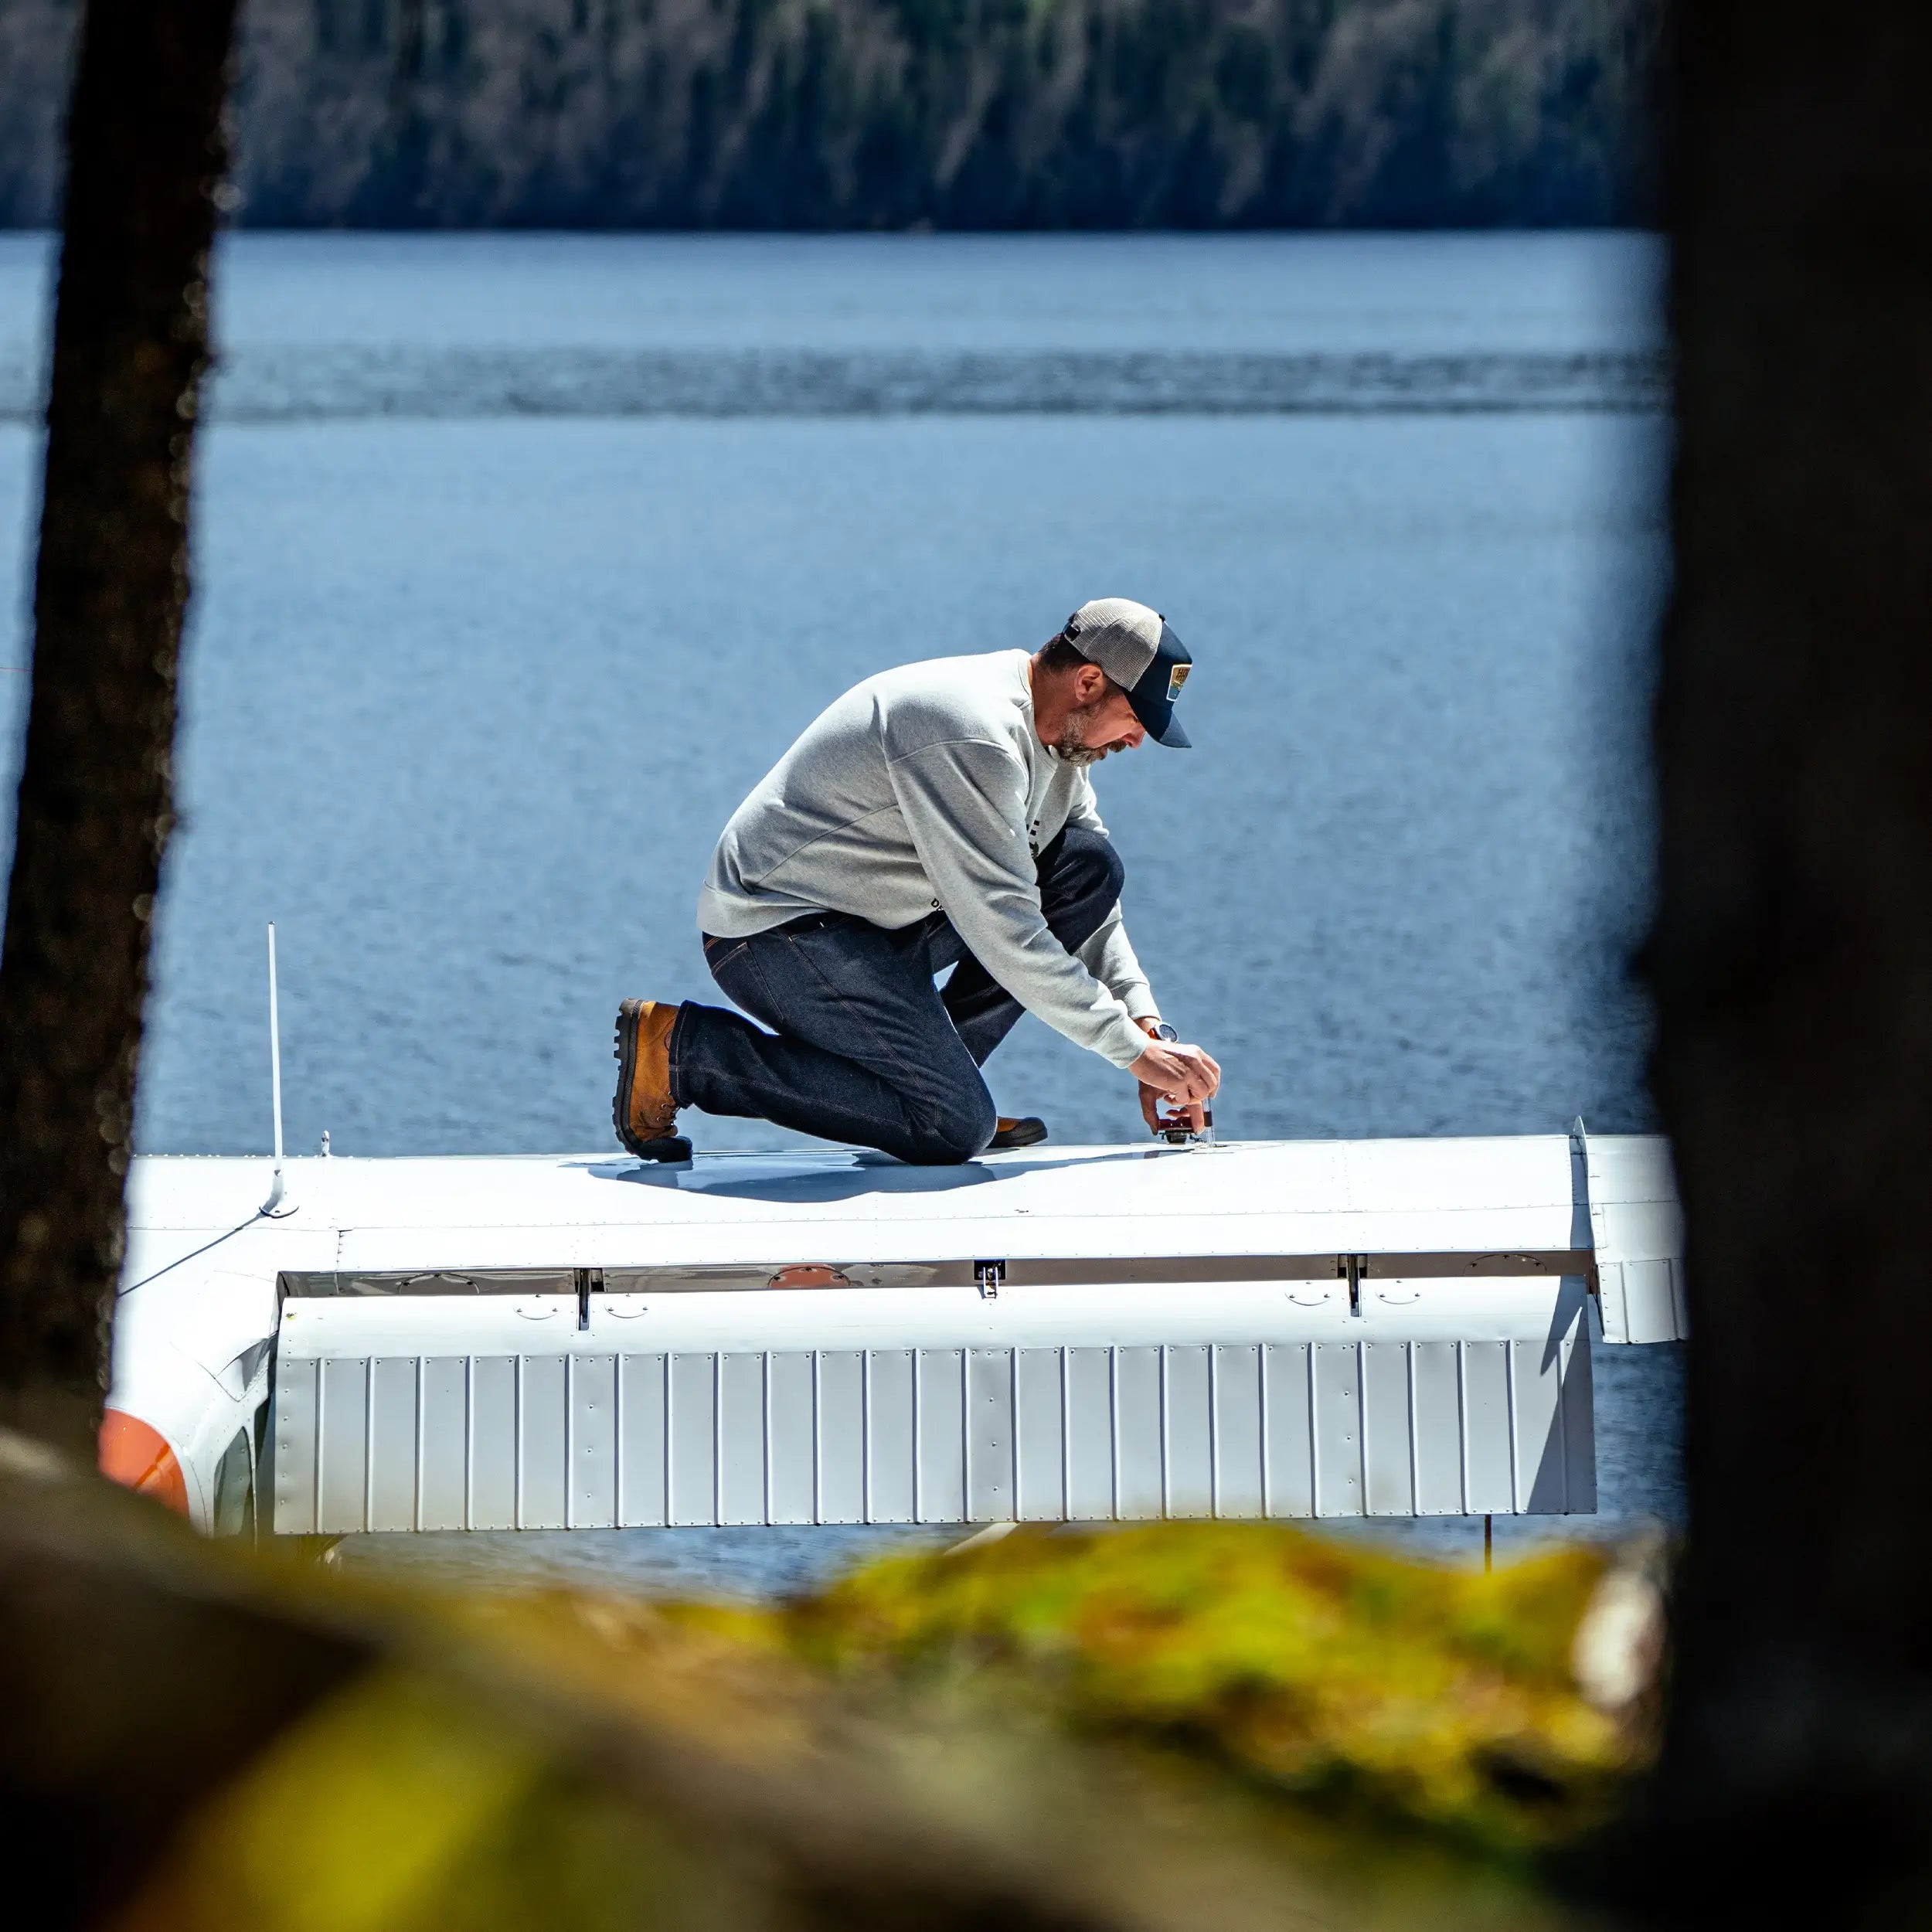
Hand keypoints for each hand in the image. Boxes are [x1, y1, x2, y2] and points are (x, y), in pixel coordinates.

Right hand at [1130, 1017, 1219, 1135]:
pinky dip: (1176, 1102)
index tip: (1209, 1093)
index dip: (1213, 1084)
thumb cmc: (1152, 1055)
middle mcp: (1196, 1061)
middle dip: (1200, 1095)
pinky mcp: (1179, 1081)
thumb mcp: (1175, 1057)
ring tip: (1174, 1096)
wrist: (1138, 1050)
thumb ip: (1188, 1067)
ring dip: (1188, 1100)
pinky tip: (1166, 1096)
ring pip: (1201, 1094)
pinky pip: (1186, 1099)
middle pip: (1211, 1085)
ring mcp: (1189, 1071)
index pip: (1215, 1070)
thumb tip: (1194, 1083)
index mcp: (1195, 1053)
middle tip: (1186, 1096)